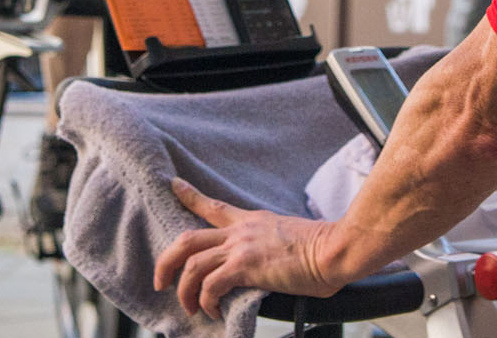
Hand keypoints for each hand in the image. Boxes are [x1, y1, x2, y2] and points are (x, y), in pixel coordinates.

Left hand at [154, 179, 348, 317]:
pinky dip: (205, 301)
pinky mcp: (246, 266)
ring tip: (188, 307)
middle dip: (167, 261)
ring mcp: (241, 248)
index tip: (173, 185)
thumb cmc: (324, 248)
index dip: (189, 196)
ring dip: (184, 290)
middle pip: (187, 239)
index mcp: (251, 221)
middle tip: (160, 280)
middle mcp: (240, 232)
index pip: (213, 206)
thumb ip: (274, 246)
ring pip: (192, 265)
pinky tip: (212, 310)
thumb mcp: (290, 236)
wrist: (336, 248)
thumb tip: (276, 263)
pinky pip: (210, 285)